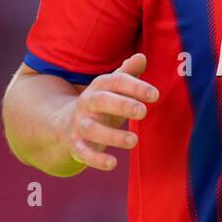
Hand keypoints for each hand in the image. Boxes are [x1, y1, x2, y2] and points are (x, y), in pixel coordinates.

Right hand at [63, 53, 157, 170]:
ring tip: (134, 140)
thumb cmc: (102, 103)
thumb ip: (128, 74)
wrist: (65, 123)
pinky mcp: (76, 144)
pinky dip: (97, 159)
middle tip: (143, 111)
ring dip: (113, 135)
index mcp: (100, 86)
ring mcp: (80, 124)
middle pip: (102, 101)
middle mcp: (87, 103)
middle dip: (122, 105)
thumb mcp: (113, 88)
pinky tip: (113, 164)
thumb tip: (142, 57)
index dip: (135, 87)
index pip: (117, 82)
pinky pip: (84, 152)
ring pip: (92, 129)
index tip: (155, 95)